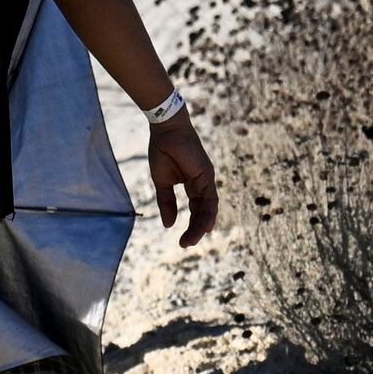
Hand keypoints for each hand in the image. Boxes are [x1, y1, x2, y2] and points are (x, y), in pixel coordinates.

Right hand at [144, 102, 220, 247]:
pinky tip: (204, 227)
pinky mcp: (207, 175)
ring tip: (192, 240)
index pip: (196, 209)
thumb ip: (166, 202)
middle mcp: (202, 184)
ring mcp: (206, 179)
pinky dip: (208, 214)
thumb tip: (168, 224)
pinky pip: (210, 199)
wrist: (166, 130)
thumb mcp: (162, 182)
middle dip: (195, 229)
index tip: (183, 240)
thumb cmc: (163, 151)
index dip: (192, 224)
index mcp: (192, 184)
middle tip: (186, 244)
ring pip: (208, 208)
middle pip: (202, 211)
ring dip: (201, 226)